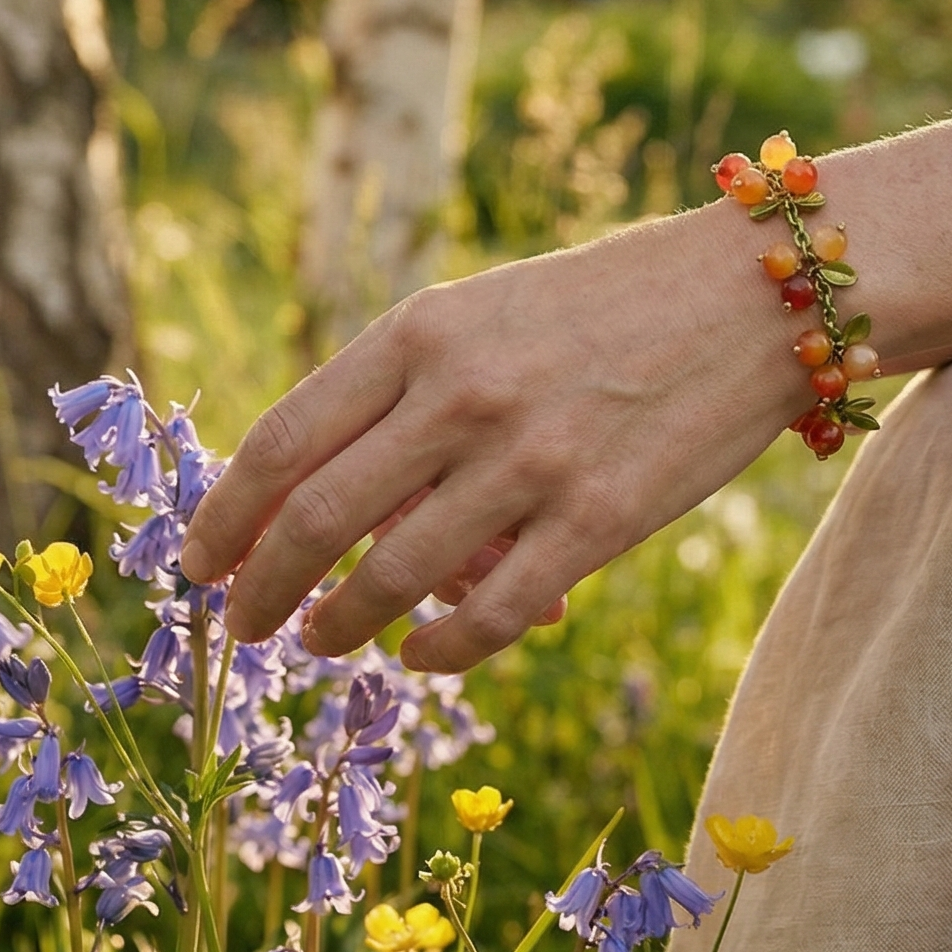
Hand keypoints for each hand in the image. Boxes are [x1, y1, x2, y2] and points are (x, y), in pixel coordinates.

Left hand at [178, 203, 799, 670]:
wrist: (754, 295)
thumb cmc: (613, 302)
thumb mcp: (491, 313)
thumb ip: (410, 390)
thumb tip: (328, 501)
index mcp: (423, 331)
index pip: (284, 440)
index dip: (223, 515)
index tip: (196, 561)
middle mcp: (463, 395)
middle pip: (315, 520)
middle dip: (259, 589)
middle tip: (240, 626)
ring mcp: (532, 461)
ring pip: (393, 580)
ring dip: (337, 627)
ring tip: (320, 645)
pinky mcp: (600, 520)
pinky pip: (492, 617)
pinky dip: (440, 652)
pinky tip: (421, 656)